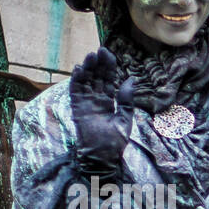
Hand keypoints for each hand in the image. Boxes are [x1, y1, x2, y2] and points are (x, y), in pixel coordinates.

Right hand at [69, 48, 135, 175]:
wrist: (103, 157)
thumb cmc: (115, 142)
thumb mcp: (125, 118)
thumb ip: (126, 99)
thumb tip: (132, 79)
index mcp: (109, 102)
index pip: (108, 80)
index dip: (109, 67)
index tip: (109, 54)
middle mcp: (97, 100)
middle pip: (96, 78)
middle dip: (98, 64)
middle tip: (100, 50)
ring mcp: (86, 103)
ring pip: (86, 81)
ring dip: (87, 68)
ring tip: (90, 56)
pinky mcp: (77, 109)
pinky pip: (75, 92)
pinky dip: (76, 81)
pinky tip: (78, 69)